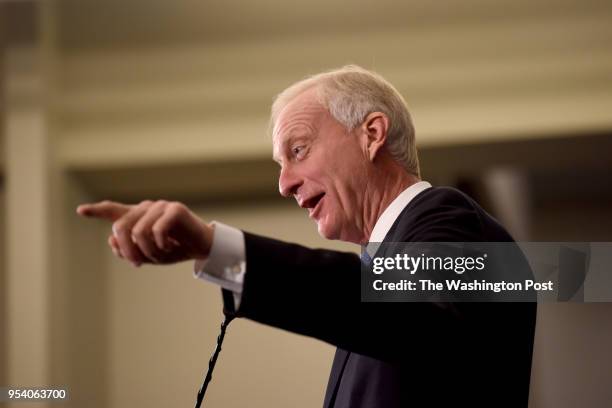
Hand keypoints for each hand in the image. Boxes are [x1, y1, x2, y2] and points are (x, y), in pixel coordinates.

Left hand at [76, 200, 213, 266]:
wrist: (203, 247)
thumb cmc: (175, 249)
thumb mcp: (148, 255)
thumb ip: (128, 250)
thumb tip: (112, 241)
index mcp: (138, 217)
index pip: (114, 211)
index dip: (96, 211)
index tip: (80, 211)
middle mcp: (146, 208)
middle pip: (121, 227)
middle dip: (127, 250)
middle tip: (138, 264)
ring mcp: (160, 206)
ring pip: (139, 232)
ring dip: (148, 251)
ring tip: (160, 255)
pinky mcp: (175, 209)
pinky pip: (157, 230)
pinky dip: (162, 245)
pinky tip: (170, 247)